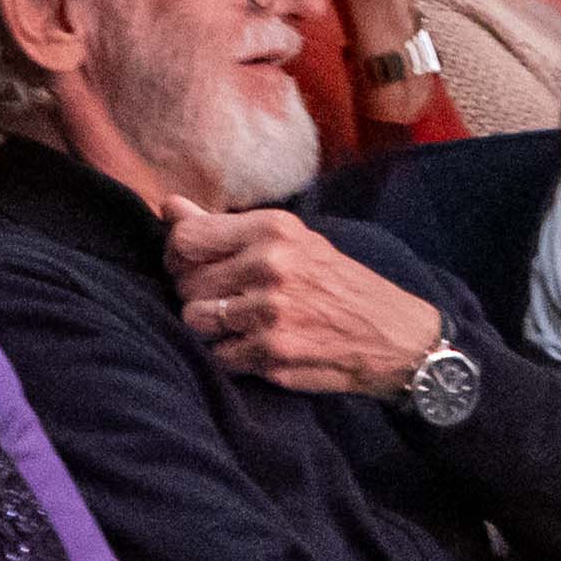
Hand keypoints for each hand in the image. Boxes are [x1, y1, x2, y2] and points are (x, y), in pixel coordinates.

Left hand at [169, 203, 448, 393]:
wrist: (392, 332)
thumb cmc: (332, 281)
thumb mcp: (288, 239)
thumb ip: (223, 226)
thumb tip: (168, 206)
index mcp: (272, 229)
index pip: (185, 238)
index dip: (177, 256)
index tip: (191, 267)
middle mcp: (270, 265)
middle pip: (186, 282)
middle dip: (198, 295)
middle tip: (228, 299)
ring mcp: (271, 311)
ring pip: (195, 320)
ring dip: (211, 327)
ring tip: (241, 323)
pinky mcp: (273, 352)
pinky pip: (219, 355)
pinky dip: (233, 355)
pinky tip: (260, 345)